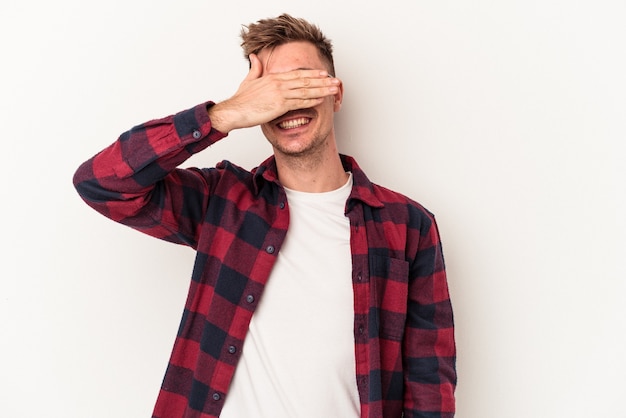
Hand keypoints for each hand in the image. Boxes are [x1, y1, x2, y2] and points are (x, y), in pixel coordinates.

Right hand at [208, 54, 340, 132]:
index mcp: (272, 77)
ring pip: (306, 90)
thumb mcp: (248, 80)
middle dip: (322, 81)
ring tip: (333, 90)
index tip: (323, 74)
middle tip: (336, 81)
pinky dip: (311, 100)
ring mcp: (280, 94)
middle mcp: (278, 83)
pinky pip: (299, 102)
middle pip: (305, 80)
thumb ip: (255, 69)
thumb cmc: (241, 100)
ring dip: (321, 90)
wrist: (234, 111)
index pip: (297, 74)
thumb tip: (254, 57)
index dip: (312, 73)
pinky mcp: (280, 105)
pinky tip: (320, 100)